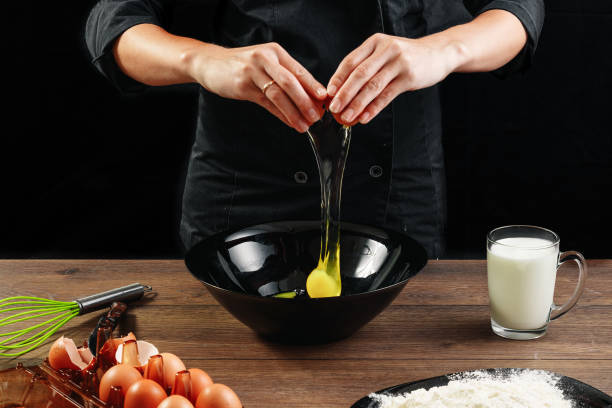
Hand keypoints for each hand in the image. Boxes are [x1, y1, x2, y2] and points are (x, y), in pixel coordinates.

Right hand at [186, 42, 326, 132]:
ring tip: (304, 125)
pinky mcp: (242, 85)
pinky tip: (289, 122)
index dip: (314, 87)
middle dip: (306, 102)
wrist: (211, 63)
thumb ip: (285, 79)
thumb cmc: (242, 66)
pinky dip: (280, 114)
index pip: (299, 71)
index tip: (326, 101)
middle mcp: (265, 58)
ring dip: (293, 112)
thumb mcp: (265, 66)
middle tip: (317, 116)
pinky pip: (266, 102)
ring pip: (278, 94)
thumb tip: (311, 99)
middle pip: (291, 82)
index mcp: (275, 52)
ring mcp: (252, 71)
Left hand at [326, 33, 464, 124]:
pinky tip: (365, 118)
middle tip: (334, 108)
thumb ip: (366, 67)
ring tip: (347, 117)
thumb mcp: (385, 53)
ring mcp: (399, 62)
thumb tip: (342, 90)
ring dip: (357, 104)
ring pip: (373, 86)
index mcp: (375, 42)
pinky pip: (387, 95)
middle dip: (344, 94)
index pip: (350, 61)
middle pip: (359, 74)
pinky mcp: (409, 77)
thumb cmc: (406, 56)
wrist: (438, 53)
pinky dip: (374, 108)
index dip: (338, 78)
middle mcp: (386, 49)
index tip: (328, 93)